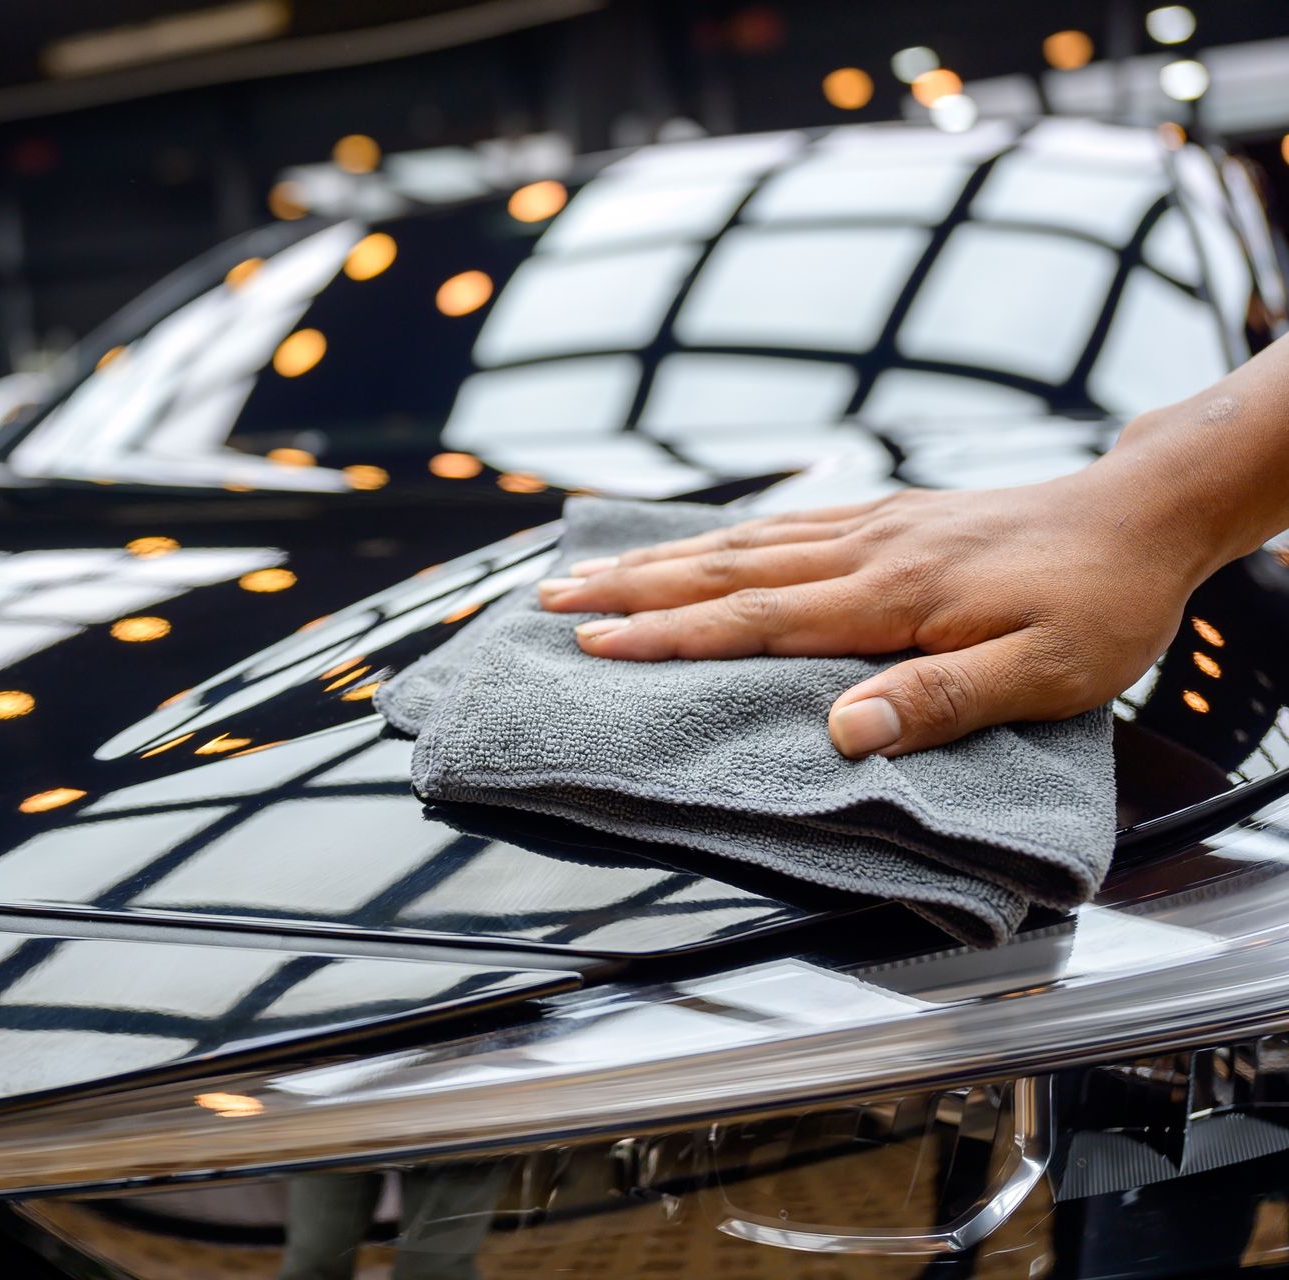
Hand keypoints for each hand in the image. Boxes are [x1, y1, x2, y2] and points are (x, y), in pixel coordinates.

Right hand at [534, 452, 1220, 758]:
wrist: (1144, 511)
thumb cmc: (1104, 602)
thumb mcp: (1049, 672)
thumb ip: (945, 700)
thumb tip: (846, 730)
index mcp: (894, 595)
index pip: (756, 617)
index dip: (669, 635)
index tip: (595, 643)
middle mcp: (868, 550)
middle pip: (724, 569)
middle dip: (630, 588)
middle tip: (551, 600)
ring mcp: (873, 525)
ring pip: (743, 540)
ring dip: (659, 558)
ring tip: (590, 568)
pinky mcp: (888, 515)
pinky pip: (781, 522)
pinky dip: (719, 534)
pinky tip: (694, 543)